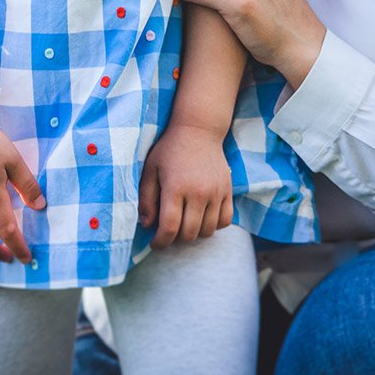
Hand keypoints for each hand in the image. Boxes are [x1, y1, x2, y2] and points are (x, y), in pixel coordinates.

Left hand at [138, 123, 232, 245]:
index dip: (160, 241)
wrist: (198, 131)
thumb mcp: (150, 169)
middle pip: (189, 233)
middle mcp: (198, 193)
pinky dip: (214, 226)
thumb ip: (146, 198)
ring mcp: (216, 193)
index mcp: (175, 187)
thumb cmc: (169, 150)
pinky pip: (225, 221)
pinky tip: (201, 219)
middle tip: (167, 234)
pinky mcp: (228, 191)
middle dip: (175, 240)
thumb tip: (146, 225)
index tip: (154, 243)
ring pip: (208, 231)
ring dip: (194, 234)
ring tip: (183, 226)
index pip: (170, 227)